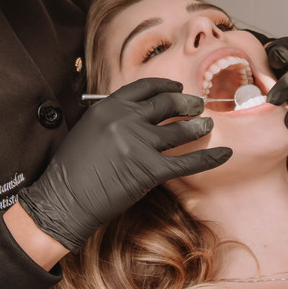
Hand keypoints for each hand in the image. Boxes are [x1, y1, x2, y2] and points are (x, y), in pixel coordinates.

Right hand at [18, 78, 230, 250]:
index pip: (144, 87)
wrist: (63, 201)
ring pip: (179, 130)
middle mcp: (125, 119)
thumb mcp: (87, 131)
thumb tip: (138, 115)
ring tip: (208, 124)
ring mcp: (139, 144)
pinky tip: (224, 154)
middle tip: (198, 105)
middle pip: (165, 104)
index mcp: (108, 107)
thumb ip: (112, 119)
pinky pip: (187, 162)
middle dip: (186, 103)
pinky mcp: (149, 170)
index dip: (164, 86)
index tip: (176, 88)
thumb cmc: (70, 171)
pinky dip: (209, 157)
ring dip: (198, 126)